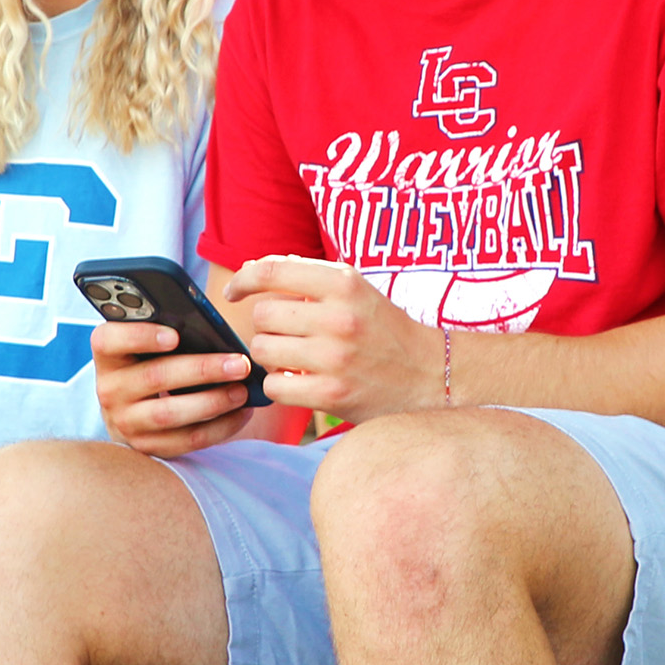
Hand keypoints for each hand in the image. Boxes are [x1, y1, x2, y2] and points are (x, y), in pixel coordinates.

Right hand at [93, 312, 257, 455]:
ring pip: (170, 413)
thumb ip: (168, 333)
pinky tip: (241, 412)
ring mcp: (126, 422)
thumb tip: (213, 332)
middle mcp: (110, 390)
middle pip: (155, 377)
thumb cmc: (150, 364)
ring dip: (213, 402)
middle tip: (239, 364)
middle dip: (202, 370)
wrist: (131, 412)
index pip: (109, 340)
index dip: (140, 337)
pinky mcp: (147, 447)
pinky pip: (186, 440)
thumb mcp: (147, 346)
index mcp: (108, 355)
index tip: (175, 335)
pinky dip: (219, 427)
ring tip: (242, 391)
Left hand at [221, 255, 441, 420]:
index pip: (272, 272)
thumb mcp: (355, 290)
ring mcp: (334, 358)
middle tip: (288, 335)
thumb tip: (253, 269)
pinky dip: (280, 385)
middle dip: (268, 326)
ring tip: (295, 358)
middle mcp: (339, 318)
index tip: (234, 291)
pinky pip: (274, 386)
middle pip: (262, 316)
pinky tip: (300, 381)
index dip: (243, 280)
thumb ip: (308, 276)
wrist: (430, 376)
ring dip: (271, 356)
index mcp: (345, 283)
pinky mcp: (331, 395)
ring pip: (263, 351)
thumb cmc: (383, 330)